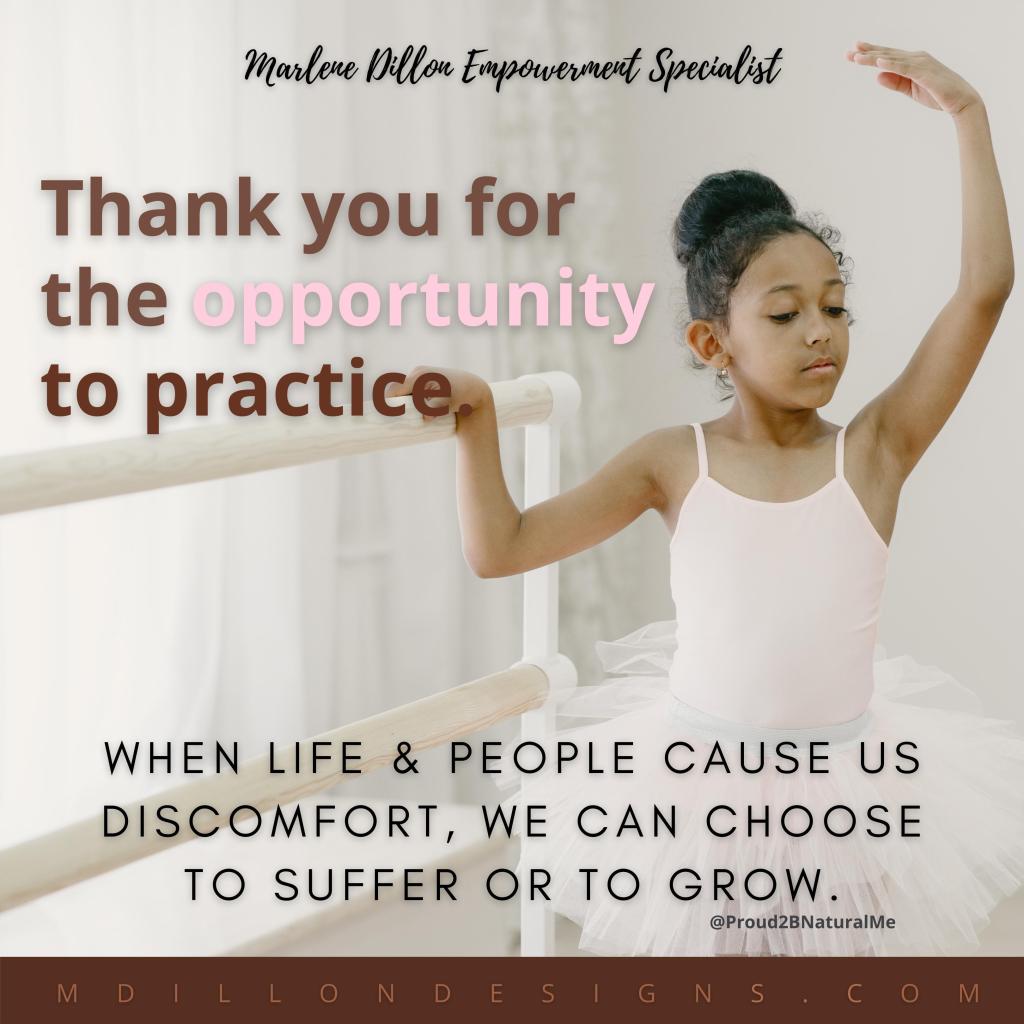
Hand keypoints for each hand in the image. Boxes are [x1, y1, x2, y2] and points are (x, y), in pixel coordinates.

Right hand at [384, 365, 492, 421]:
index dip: (387, 403)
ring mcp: (422, 375)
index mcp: (419, 377)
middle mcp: (418, 373)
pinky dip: (410, 400)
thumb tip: (425, 418)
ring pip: (405, 391)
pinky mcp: (426, 380)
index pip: (395, 390)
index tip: (383, 417)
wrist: (474, 388)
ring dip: (404, 403)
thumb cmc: (462, 396)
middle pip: (397, 390)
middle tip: (393, 421)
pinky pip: (412, 390)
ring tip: (403, 418)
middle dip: (395, 405)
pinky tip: (411, 410)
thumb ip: (435, 409)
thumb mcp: (448, 404)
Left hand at [845, 42, 981, 116]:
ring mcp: (921, 64)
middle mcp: (916, 58)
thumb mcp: (911, 90)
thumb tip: (877, 76)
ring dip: (874, 57)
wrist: (962, 102)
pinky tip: (879, 62)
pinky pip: (905, 68)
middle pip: (887, 54)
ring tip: (856, 57)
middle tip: (848, 52)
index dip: (871, 53)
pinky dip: (892, 64)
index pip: (888, 56)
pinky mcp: (925, 73)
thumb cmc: (937, 95)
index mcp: (912, 62)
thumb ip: (895, 83)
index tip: (854, 51)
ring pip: (893, 59)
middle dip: (867, 53)